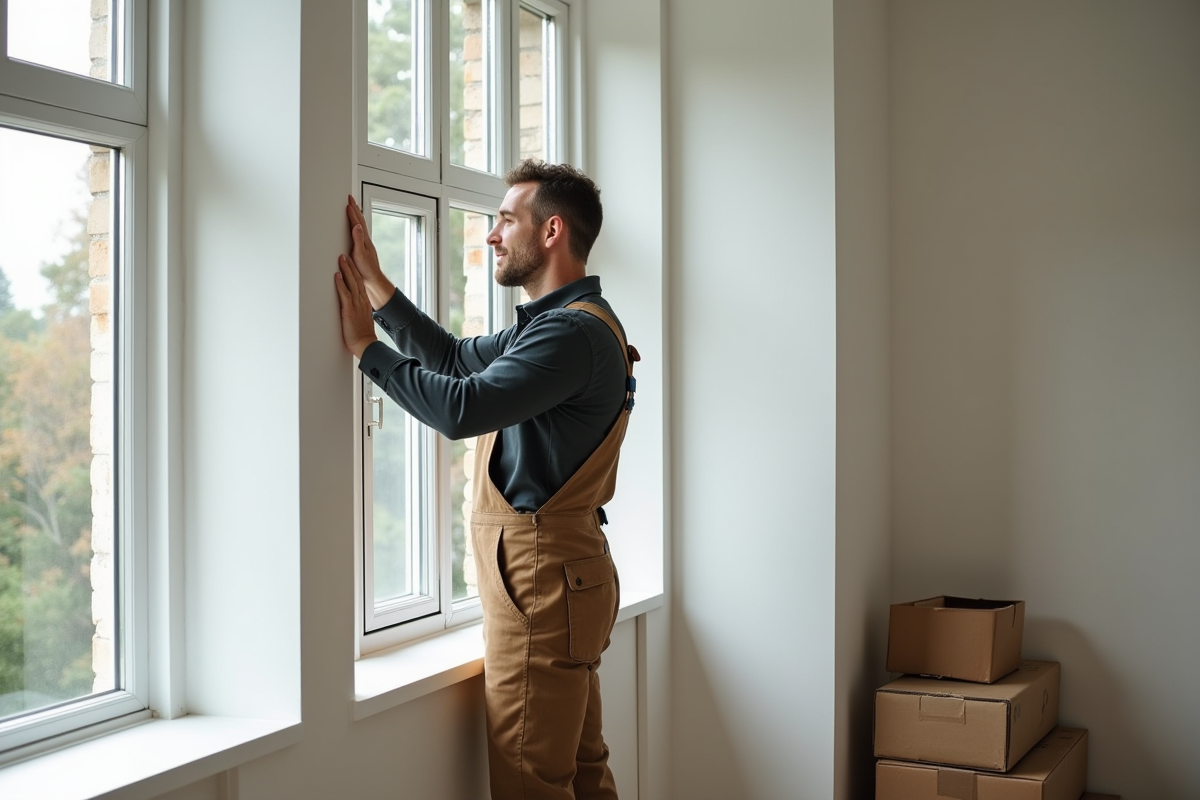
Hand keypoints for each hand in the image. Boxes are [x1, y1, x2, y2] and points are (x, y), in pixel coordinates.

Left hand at [335, 251, 378, 358]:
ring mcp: (356, 304)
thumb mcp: (362, 319)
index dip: (356, 272)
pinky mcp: (349, 310)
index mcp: (365, 303)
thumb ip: (358, 311)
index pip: (360, 283)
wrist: (366, 345)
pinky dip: (340, 283)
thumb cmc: (363, 336)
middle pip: (356, 279)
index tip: (352, 263)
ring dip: (346, 270)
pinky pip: (344, 293)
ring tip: (342, 259)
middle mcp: (361, 301)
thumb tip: (353, 309)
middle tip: (346, 255)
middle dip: (351, 266)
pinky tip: (337, 275)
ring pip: (351, 283)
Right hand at [345, 195, 396, 309]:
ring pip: (360, 225)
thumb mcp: (359, 254)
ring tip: (353, 208)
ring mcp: (364, 244)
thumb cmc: (366, 269)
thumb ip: (357, 239)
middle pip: (360, 221)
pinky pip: (359, 232)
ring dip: (356, 215)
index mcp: (363, 239)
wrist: (372, 280)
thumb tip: (357, 225)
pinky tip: (355, 227)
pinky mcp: (362, 249)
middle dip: (355, 209)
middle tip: (351, 199)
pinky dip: (357, 225)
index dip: (352, 211)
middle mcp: (365, 240)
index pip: (357, 222)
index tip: (348, 201)